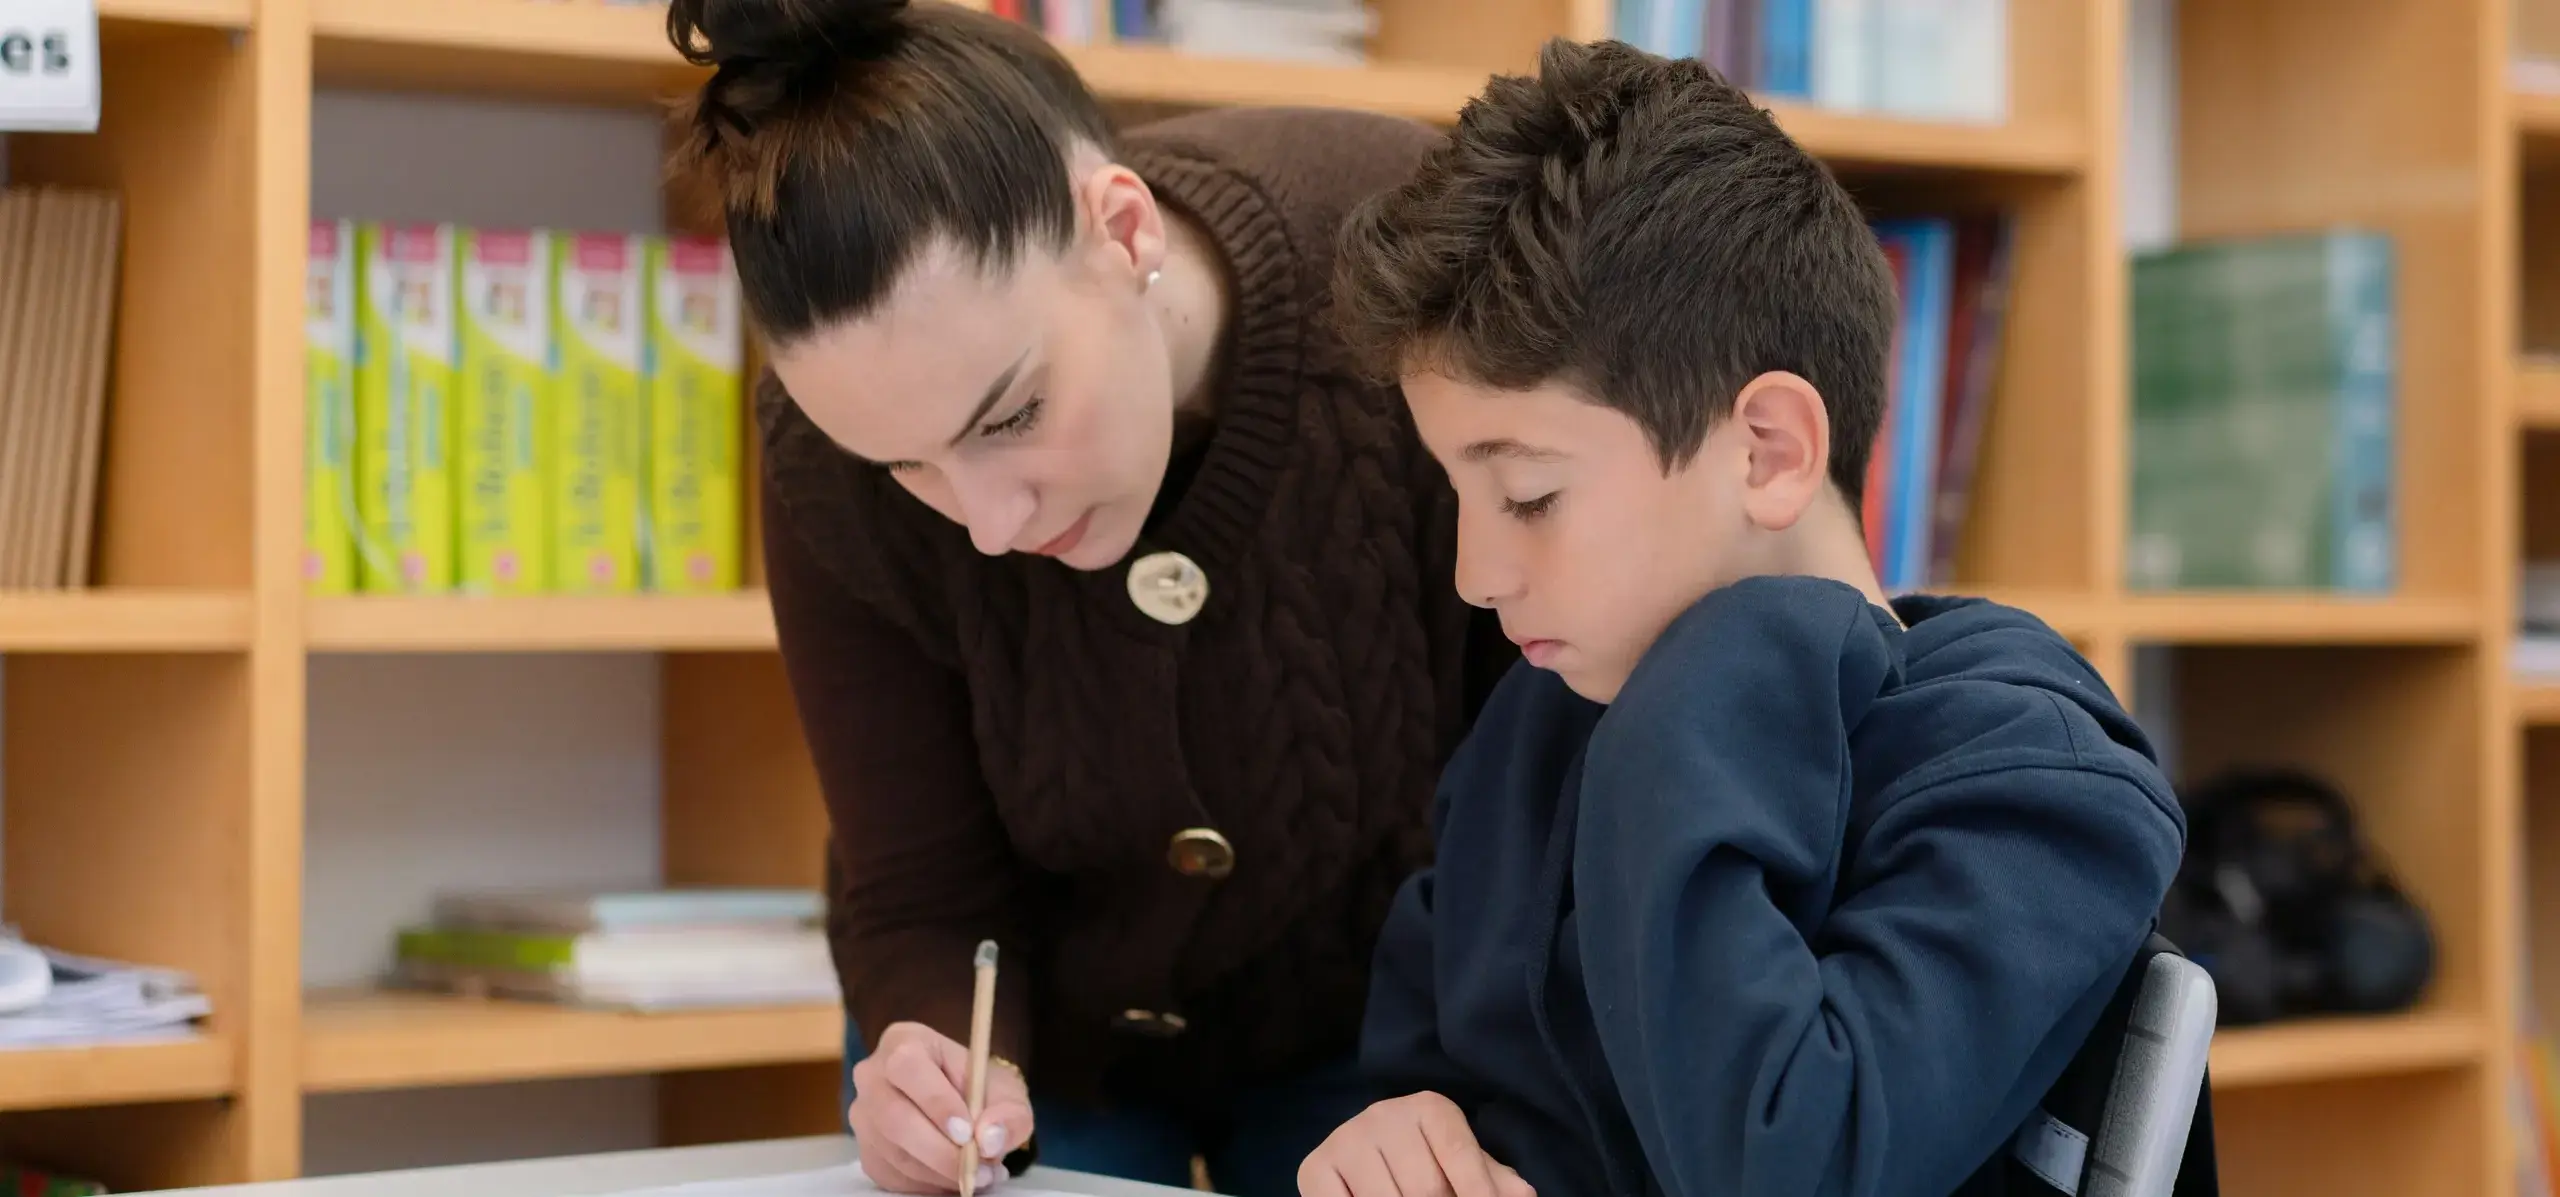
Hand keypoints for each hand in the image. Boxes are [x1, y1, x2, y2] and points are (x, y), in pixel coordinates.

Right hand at [847, 1020, 1033, 1192]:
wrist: (963, 1107)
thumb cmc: (980, 1089)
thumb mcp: (1007, 1093)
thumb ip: (1008, 1112)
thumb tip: (989, 1139)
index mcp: (904, 1041)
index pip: (907, 1066)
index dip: (936, 1102)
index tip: (967, 1133)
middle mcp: (872, 1075)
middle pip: (894, 1116)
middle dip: (940, 1150)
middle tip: (979, 1167)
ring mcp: (863, 1115)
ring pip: (893, 1152)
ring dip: (939, 1172)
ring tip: (979, 1176)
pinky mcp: (865, 1150)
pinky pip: (890, 1174)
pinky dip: (926, 1184)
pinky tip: (953, 1178)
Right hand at [1298, 1092, 1534, 1196]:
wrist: (1367, 1147)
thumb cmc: (1427, 1160)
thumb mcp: (1462, 1164)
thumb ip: (1491, 1180)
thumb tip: (1522, 1196)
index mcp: (1430, 1108)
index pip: (1460, 1157)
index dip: (1478, 1193)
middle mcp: (1384, 1114)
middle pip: (1424, 1190)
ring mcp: (1345, 1140)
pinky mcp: (1314, 1168)